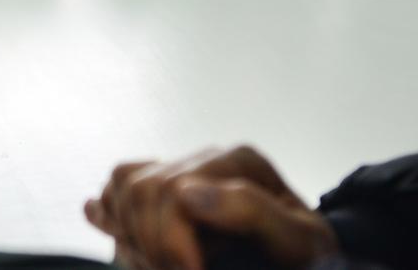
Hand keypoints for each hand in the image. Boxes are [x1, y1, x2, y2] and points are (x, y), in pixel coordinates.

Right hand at [86, 146, 337, 269]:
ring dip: (130, 235)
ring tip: (160, 267)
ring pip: (123, 185)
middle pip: (143, 190)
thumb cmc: (308, 258)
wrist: (306, 265)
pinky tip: (113, 229)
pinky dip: (110, 209)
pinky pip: (119, 183)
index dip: (171, 242)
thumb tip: (187, 191)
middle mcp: (206, 159)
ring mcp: (182, 170)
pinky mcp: (165, 186)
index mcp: (239, 163)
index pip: (172, 191)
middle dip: (150, 244)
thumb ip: (252, 211)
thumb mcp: (299, 242)